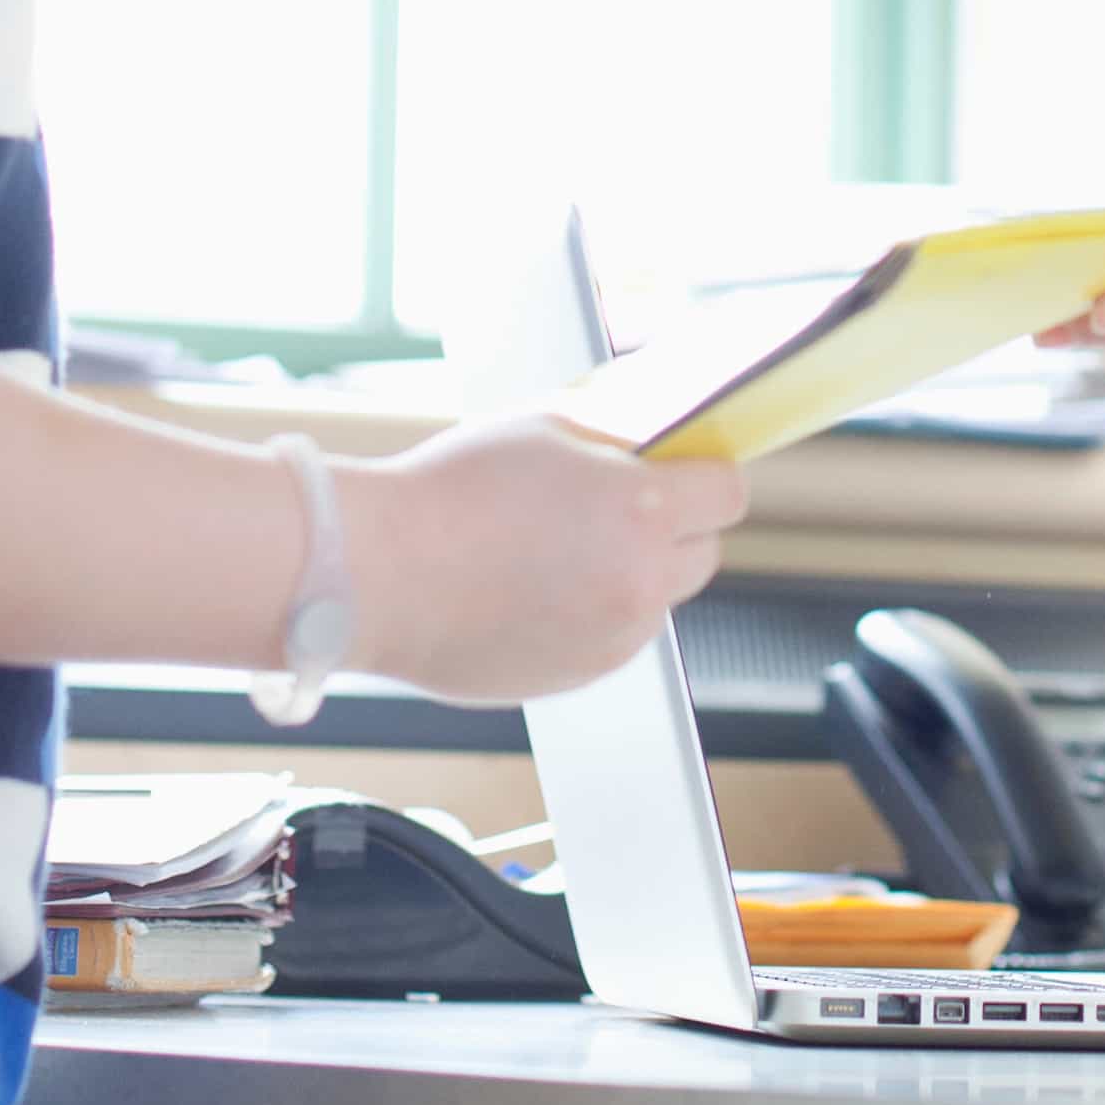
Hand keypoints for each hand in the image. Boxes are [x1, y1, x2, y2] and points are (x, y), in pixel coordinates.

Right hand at [339, 410, 747, 705]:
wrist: (377, 574)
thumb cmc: (448, 492)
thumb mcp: (545, 429)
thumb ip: (616, 440)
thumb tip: (657, 438)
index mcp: (643, 509)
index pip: (727, 494)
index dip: (706, 477)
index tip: (687, 472)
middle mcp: (641, 580)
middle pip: (704, 554)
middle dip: (674, 528)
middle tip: (619, 509)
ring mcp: (614, 637)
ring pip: (655, 600)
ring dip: (630, 575)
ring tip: (556, 551)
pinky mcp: (579, 675)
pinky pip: (611, 636)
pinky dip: (590, 614)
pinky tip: (531, 589)